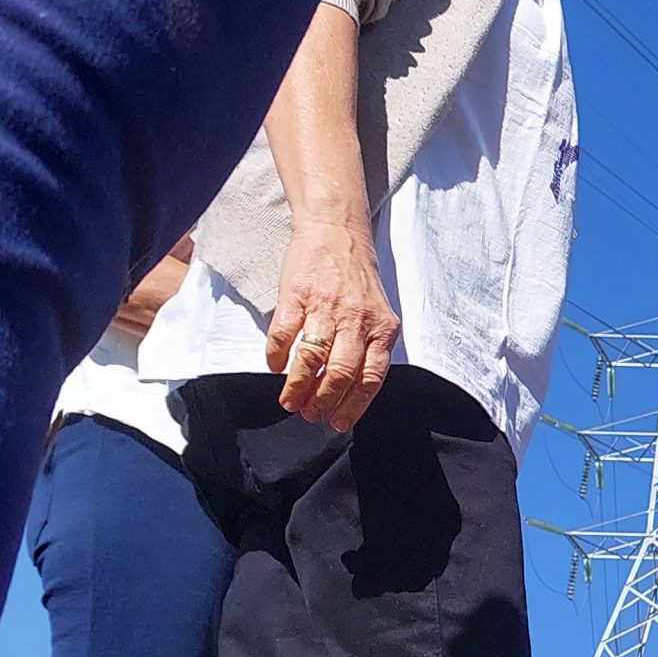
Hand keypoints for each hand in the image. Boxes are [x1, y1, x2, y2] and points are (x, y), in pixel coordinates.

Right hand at [266, 216, 399, 430]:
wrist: (336, 233)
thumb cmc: (357, 281)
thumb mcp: (377, 315)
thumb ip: (370, 349)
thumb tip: (352, 393)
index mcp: (381, 329)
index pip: (370, 378)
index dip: (353, 406)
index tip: (338, 423)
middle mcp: (356, 320)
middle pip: (340, 373)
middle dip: (323, 402)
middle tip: (310, 415)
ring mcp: (326, 307)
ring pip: (312, 358)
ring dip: (298, 387)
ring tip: (289, 402)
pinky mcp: (296, 295)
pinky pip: (284, 334)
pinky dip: (277, 357)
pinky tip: (275, 367)